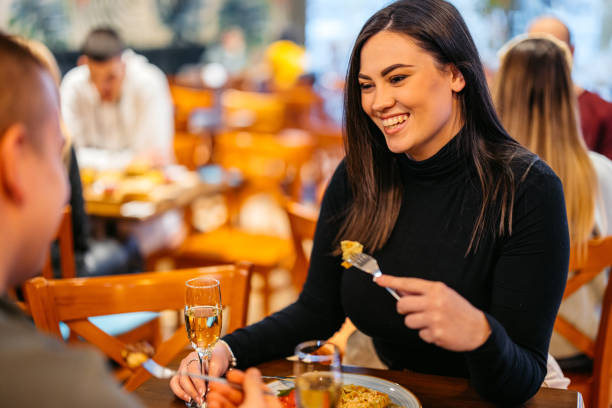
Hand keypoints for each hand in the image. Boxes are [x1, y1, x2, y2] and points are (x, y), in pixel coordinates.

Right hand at [169, 343, 232, 404]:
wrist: (216, 359)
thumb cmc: (217, 359)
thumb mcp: (219, 363)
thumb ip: (214, 372)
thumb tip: (210, 385)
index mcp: (195, 356)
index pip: (193, 369)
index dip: (197, 382)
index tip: (203, 391)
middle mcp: (185, 363)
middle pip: (184, 377)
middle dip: (192, 390)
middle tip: (201, 399)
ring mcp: (181, 370)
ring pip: (177, 382)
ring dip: (185, 393)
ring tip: (195, 400)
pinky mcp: (179, 378)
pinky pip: (175, 385)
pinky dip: (180, 393)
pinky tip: (189, 399)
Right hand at [208, 368, 281, 407]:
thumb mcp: (254, 401)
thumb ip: (253, 384)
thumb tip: (253, 371)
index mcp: (271, 406)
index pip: (261, 390)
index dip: (246, 380)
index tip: (232, 374)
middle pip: (244, 397)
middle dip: (228, 389)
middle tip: (216, 382)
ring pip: (234, 405)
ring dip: (221, 397)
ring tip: (211, 391)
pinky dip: (218, 406)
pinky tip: (211, 401)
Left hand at [375, 275, 490, 350]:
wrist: (478, 329)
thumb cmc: (458, 310)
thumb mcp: (444, 294)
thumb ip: (423, 292)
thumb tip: (399, 290)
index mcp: (436, 289)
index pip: (408, 283)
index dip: (390, 281)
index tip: (378, 280)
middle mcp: (434, 302)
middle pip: (402, 305)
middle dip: (403, 309)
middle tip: (412, 311)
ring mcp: (434, 318)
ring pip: (408, 321)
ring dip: (416, 323)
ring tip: (431, 322)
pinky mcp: (435, 334)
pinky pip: (419, 334)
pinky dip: (426, 334)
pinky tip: (438, 330)